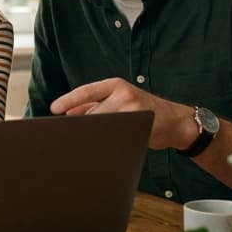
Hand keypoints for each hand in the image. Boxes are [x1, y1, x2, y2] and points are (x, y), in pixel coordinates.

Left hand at [50, 78, 193, 149]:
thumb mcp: (120, 101)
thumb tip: (69, 112)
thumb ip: (96, 104)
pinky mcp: (141, 124)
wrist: (176, 122)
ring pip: (103, 124)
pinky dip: (108, 142)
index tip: (54, 109)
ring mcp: (133, 108)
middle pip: (93, 112)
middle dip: (81, 125)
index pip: (87, 91)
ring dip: (93, 135)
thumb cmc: (144, 110)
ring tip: (84, 143)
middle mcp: (124, 93)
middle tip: (66, 135)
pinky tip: (104, 147)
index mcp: (116, 85)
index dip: (69, 100)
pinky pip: (117, 135)